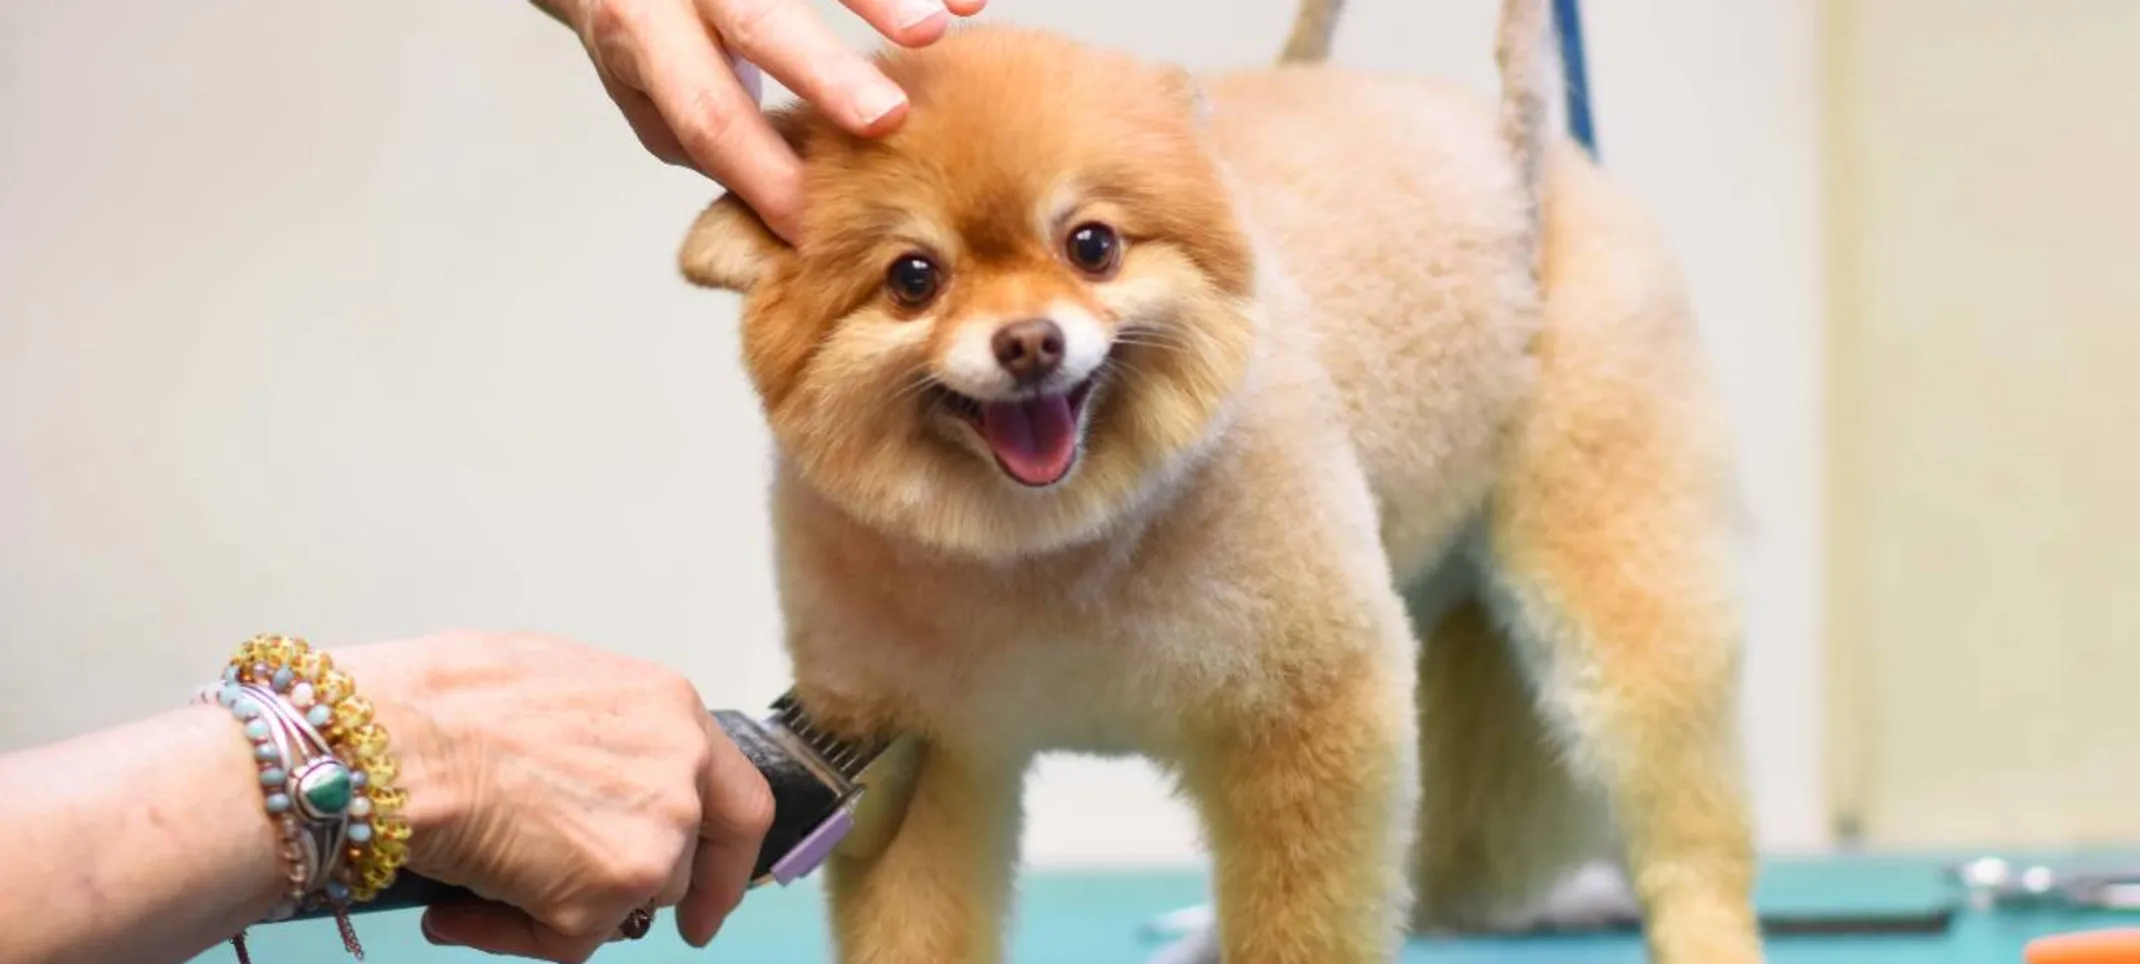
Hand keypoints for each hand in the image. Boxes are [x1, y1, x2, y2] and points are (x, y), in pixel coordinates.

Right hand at [332, 633, 772, 961]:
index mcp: (673, 713)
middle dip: (628, 886)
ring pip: (626, 903)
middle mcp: (681, 778)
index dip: (727, 859)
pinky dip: (510, 935)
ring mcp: (652, 841)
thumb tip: (593, 779)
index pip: (739, 802)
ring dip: (565, 902)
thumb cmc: (448, 700)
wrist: (397, 740)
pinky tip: (458, 908)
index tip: (711, 897)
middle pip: (680, 862)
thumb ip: (607, 736)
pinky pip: (566, 942)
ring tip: (488, 875)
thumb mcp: (558, 684)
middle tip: (583, 901)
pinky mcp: (605, 896)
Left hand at [536, 0, 987, 241]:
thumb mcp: (644, 86)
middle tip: (885, 118)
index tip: (811, 224)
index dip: (756, 169)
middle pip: (758, 23)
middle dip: (825, 73)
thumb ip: (697, 134)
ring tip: (932, 32)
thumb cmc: (647, 29)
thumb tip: (765, 214)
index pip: (705, 111)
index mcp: (643, 33)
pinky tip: (969, 3)